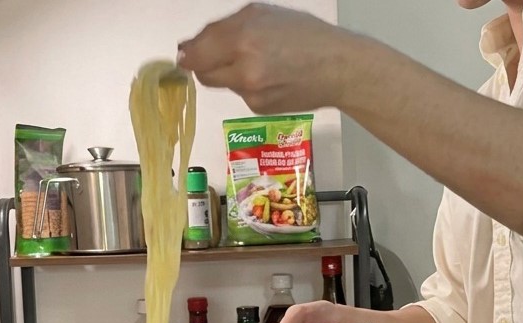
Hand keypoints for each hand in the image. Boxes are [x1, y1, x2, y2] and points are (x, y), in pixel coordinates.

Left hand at [177, 3, 346, 113]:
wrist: (336, 69)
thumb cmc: (304, 35)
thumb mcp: (264, 14)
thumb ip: (226, 28)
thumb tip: (192, 46)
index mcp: (243, 36)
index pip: (197, 52)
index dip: (188, 53)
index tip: (185, 53)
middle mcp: (243, 67)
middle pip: (203, 73)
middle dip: (205, 64)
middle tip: (219, 56)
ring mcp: (250, 92)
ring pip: (222, 84)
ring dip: (229, 73)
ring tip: (258, 63)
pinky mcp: (257, 108)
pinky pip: (240, 95)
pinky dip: (247, 86)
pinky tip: (270, 78)